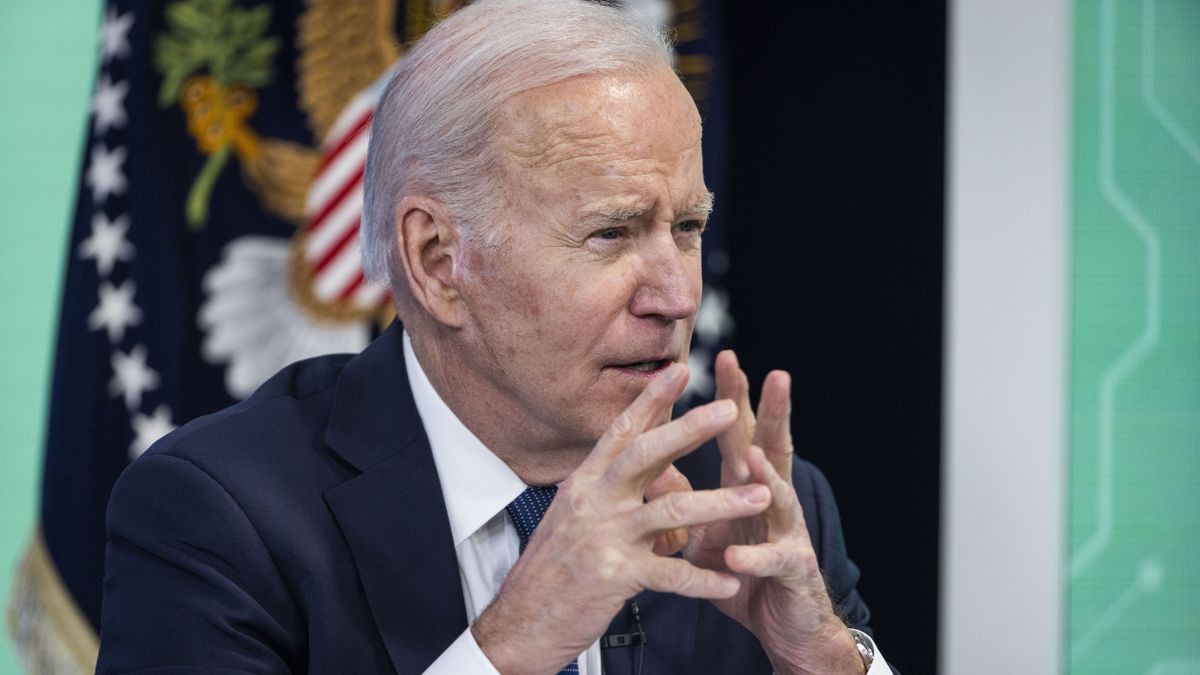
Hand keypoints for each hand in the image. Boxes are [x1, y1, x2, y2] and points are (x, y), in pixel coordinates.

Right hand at [472, 363, 772, 674]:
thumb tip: (651, 470)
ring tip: (760, 495)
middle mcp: (593, 501)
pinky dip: (702, 580)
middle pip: (645, 454)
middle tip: (728, 410)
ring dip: (721, 502)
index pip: (621, 431)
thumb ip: (614, 491)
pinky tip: (730, 583)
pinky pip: (669, 575)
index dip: (651, 399)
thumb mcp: (576, 516)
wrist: (520, 622)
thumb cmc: (553, 569)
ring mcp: (604, 537)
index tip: (680, 369)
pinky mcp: (614, 576)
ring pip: (670, 510)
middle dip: (689, 429)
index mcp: (584, 482)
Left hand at [682, 350, 862, 674]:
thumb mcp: (708, 532)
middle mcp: (772, 502)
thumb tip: (651, 469)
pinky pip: (773, 561)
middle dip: (771, 412)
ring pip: (782, 499)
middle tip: (772, 374)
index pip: (738, 434)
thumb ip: (687, 500)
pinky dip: (755, 557)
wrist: (785, 627)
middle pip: (772, 449)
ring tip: (752, 457)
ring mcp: (787, 534)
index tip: (720, 357)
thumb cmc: (746, 573)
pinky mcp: (793, 572)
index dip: (732, 397)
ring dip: (766, 478)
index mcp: (747, 488)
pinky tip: (739, 555)